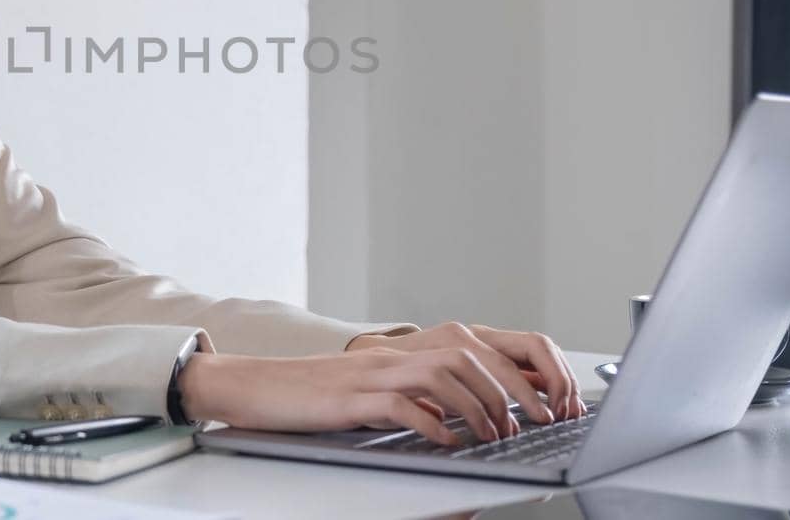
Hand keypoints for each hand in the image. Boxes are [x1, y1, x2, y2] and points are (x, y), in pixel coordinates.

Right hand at [177, 346, 532, 444]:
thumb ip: (411, 398)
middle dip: (508, 388)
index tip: (535, 401)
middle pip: (466, 355)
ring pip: (441, 372)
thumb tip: (454, 417)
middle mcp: (390, 355)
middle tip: (529, 421)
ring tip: (493, 434)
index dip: (510, 372)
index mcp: (399, 352)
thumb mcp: (371, 393)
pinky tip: (447, 441)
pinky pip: (399, 403)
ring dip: (477, 405)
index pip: (471, 348)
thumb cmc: (312, 397)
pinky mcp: (348, 399)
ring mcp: (369, 373)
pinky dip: (431, 423)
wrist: (254, 387)